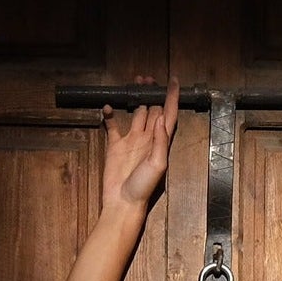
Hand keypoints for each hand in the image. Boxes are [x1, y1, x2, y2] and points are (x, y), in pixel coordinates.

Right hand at [101, 76, 178, 210]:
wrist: (123, 202)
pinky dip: (110, 114)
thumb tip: (161, 116)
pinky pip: (113, 126)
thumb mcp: (157, 164)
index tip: (173, 80)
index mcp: (160, 142)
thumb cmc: (143, 187)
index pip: (169, 114)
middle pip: (153, 109)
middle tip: (147, 78)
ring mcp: (132, 141)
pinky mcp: (116, 146)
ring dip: (136, 98)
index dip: (172, 96)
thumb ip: (160, 140)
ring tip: (135, 83)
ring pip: (136, 113)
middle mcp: (148, 139)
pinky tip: (108, 106)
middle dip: (152, 93)